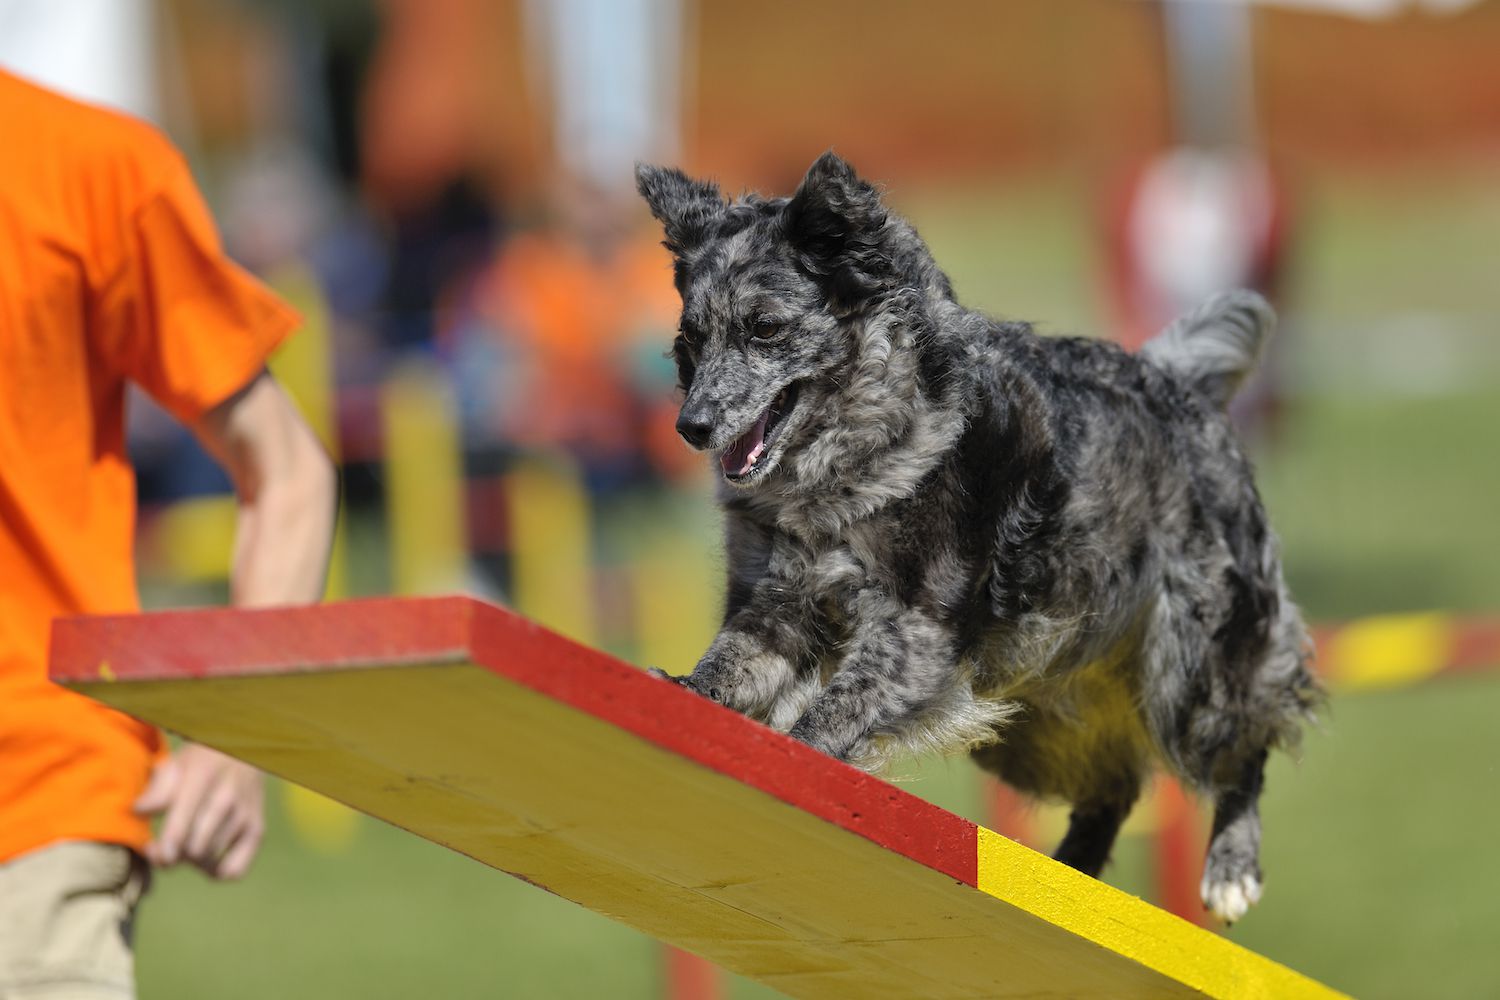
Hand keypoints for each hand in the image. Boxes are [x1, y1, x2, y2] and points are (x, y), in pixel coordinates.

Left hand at [134, 743, 264, 878]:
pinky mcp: (257, 830)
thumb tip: (139, 810)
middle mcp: (228, 797)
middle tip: (163, 851)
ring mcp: (245, 815)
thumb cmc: (205, 761)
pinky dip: (217, 872)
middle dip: (172, 856)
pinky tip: (208, 862)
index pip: (184, 820)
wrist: (248, 753)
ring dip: (191, 862)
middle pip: (194, 846)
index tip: (157, 853)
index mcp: (204, 776)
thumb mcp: (178, 762)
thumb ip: (158, 787)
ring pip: (209, 858)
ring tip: (184, 849)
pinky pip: (235, 869)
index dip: (167, 846)